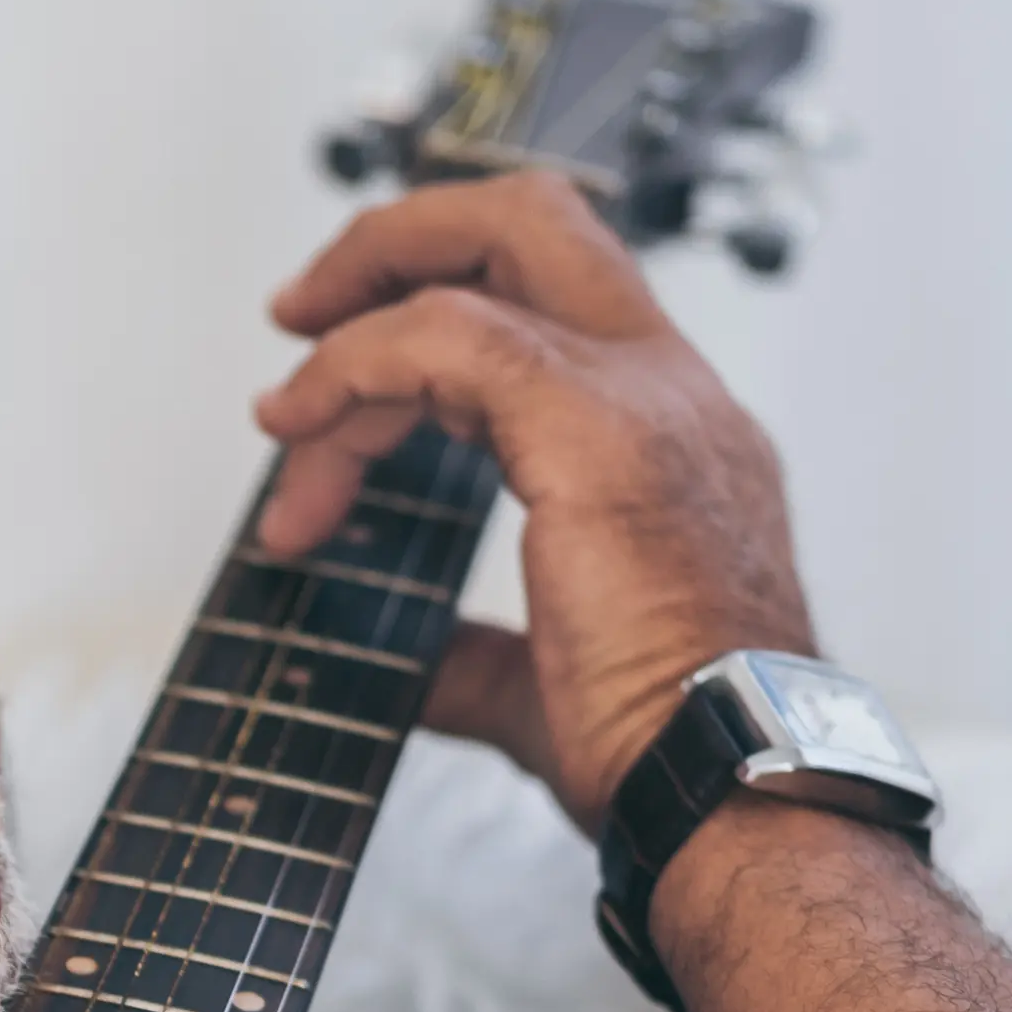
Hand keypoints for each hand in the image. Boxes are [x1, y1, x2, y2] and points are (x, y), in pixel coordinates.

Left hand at [254, 172, 816, 831]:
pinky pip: (447, 337)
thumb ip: (476, 654)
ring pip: (486, 258)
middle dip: (398, 241)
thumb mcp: (543, 685)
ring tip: (280, 423)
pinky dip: (356, 368)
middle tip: (297, 314)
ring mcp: (645, 400)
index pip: (549, 298)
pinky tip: (302, 434)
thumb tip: (412, 664)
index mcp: (670, 437)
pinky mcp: (596, 432)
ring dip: (353, 329)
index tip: (326, 380)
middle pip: (536, 218)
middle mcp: (671, 393)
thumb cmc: (661, 751)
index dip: (426, 311)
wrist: (731, 793)